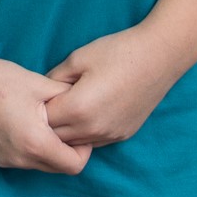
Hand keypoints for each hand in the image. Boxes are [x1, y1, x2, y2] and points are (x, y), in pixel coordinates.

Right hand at [0, 49, 92, 174]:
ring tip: (40, 120)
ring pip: (36, 164)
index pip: (74, 166)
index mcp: (36, 144)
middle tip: (64, 123)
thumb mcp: (41, 85)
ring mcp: (1, 161)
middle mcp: (19, 160)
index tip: (80, 130)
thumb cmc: (1, 79)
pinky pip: (17, 160)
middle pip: (56, 168)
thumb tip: (86, 104)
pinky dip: (25, 148)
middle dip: (65, 150)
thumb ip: (69, 98)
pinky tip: (19, 123)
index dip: (84, 150)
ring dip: (44, 149)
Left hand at [44, 24, 183, 147]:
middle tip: (47, 102)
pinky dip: (83, 133)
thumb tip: (41, 93)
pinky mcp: (122, 135)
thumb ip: (54, 79)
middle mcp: (93, 129)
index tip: (37, 95)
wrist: (159, 56)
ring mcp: (109, 135)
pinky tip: (85, 114)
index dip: (37, 107)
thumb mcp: (78, 58)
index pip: (44, 120)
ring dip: (65, 131)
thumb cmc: (117, 52)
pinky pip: (93, 142)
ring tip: (65, 108)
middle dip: (48, 122)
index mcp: (79, 109)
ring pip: (75, 144)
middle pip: (57, 137)